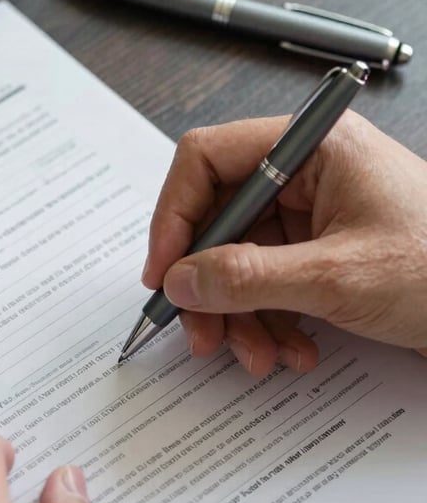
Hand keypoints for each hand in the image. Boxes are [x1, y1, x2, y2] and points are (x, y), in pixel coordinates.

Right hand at [143, 111, 426, 375]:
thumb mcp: (338, 278)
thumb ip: (247, 277)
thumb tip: (178, 280)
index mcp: (310, 146)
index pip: (207, 159)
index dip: (174, 216)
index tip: (164, 274)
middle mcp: (304, 170)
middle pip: (218, 218)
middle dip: (208, 284)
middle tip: (202, 335)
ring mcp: (311, 211)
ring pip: (237, 257)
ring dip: (239, 314)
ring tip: (260, 357)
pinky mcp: (319, 248)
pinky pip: (267, 280)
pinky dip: (269, 320)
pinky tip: (293, 350)